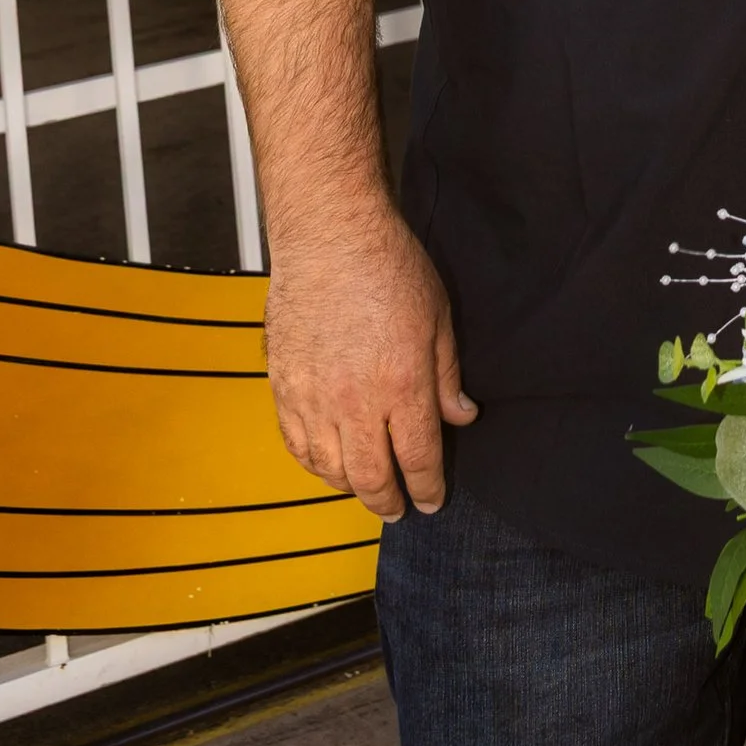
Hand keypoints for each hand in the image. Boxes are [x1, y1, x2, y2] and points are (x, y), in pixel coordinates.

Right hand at [263, 201, 476, 518]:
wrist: (330, 236)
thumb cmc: (388, 267)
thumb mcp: (439, 317)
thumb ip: (447, 376)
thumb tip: (461, 416)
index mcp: (404, 385)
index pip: (419, 459)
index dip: (428, 487)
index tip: (433, 499)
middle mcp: (357, 402)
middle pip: (372, 477)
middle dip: (389, 501)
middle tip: (398, 508)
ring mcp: (315, 398)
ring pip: (330, 470)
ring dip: (351, 487)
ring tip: (365, 488)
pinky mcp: (284, 387)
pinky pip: (297, 445)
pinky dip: (314, 464)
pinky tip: (327, 465)